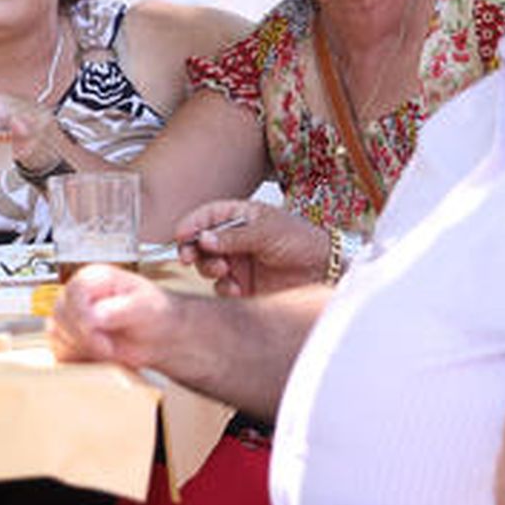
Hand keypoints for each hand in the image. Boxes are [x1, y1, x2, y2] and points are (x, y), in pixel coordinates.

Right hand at [47, 263, 177, 366]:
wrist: (157, 336)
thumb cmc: (154, 314)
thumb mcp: (144, 308)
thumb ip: (119, 310)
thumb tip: (93, 316)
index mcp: (93, 277)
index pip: (73, 294)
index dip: (84, 321)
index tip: (105, 342)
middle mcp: (76, 293)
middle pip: (60, 316)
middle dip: (85, 339)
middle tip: (110, 349)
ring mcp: (68, 314)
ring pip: (56, 334)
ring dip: (82, 349)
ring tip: (109, 350)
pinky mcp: (65, 336)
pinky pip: (58, 350)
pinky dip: (77, 358)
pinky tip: (99, 356)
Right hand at [172, 200, 332, 297]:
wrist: (323, 269)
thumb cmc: (301, 240)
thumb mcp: (267, 231)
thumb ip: (234, 236)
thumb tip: (204, 239)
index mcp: (240, 216)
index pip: (207, 217)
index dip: (192, 224)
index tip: (181, 235)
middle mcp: (234, 239)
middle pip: (200, 243)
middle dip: (192, 250)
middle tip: (188, 257)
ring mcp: (238, 262)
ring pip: (208, 265)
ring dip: (209, 268)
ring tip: (223, 269)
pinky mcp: (243, 285)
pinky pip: (222, 287)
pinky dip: (224, 288)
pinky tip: (236, 287)